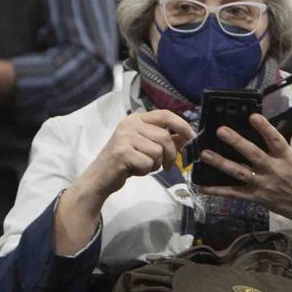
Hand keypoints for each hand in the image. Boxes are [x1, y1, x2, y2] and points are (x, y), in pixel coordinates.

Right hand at [77, 108, 195, 199]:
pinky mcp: (122, 152)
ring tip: (143, 166)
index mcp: (136, 119)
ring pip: (158, 151)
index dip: (181, 125)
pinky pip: (148, 162)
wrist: (100, 177)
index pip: (165, 114)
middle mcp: (130, 124)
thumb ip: (165, 140)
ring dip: (155, 164)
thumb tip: (186, 136)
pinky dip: (145, 171)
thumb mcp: (145, 147)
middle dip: (170, 155)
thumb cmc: (125, 162)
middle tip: (165, 166)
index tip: (191, 137)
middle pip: (165, 137)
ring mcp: (125, 137)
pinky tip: (134, 170)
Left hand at [199, 109, 291, 229]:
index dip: (264, 128)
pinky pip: (235, 193)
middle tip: (221, 131)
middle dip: (237, 142)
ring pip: (240, 173)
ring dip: (222, 163)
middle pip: (253, 154)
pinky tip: (202, 187)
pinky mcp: (256, 196)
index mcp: (286, 156)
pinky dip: (218, 191)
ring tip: (205, 154)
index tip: (252, 116)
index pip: (275, 139)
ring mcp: (262, 183)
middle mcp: (273, 169)